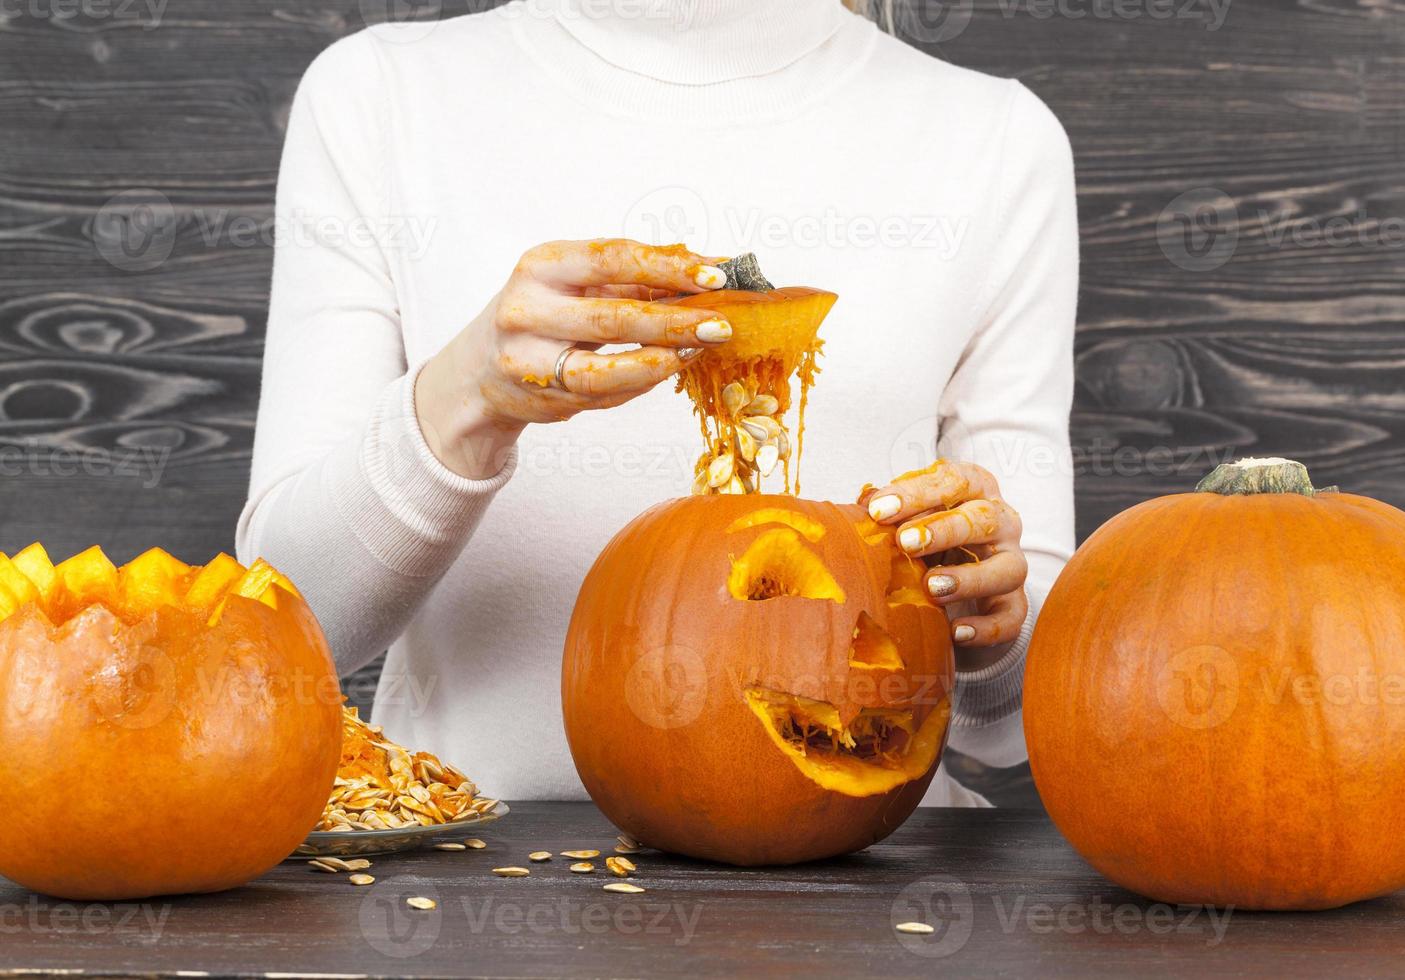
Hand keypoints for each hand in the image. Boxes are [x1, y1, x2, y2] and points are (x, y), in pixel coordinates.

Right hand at [416, 239, 732, 477]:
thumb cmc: (544, 314)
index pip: (614, 258)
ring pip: (604, 365)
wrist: (480, 368)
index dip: (668, 267)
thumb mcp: (579, 284)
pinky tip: (667, 368)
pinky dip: (639, 381)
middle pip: (613, 315)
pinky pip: (600, 392)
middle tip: (721, 323)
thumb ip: (638, 278)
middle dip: (675, 320)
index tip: (716, 274)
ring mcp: (527, 357)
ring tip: (698, 349)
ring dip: (660, 358)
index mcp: (543, 264)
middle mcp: (527, 307)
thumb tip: (712, 268)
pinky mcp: (538, 395)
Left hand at [860, 461, 1027, 667]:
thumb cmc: (927, 536)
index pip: (953, 481)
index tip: (878, 510)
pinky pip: (1012, 617)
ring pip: (1009, 568)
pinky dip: (987, 627)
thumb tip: (863, 506)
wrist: (955, 580)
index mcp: (976, 490)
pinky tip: (957, 631)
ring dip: (970, 578)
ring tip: (932, 587)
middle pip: (984, 518)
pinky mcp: (1014, 604)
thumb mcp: (908, 516)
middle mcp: (1002, 523)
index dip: (916, 493)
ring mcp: (1012, 563)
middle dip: (944, 529)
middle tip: (905, 542)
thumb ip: (888, 509)